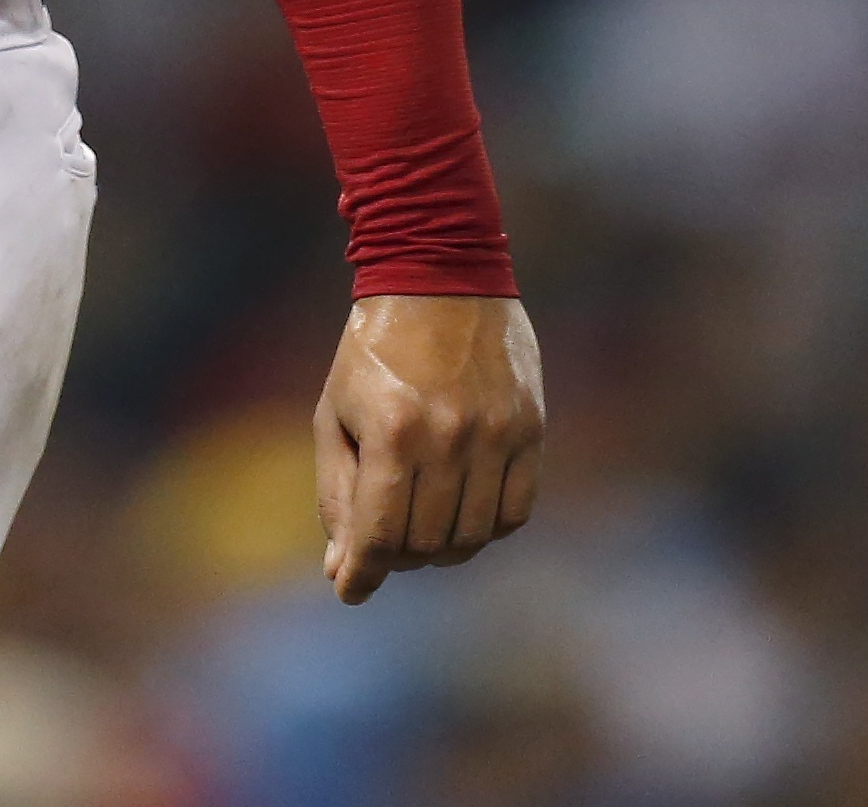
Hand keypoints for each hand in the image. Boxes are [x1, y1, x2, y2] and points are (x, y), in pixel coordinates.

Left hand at [314, 294, 541, 603]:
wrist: (439, 276)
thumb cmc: (372, 352)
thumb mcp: (336, 414)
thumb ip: (338, 495)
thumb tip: (344, 571)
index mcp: (393, 432)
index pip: (382, 535)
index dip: (363, 573)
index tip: (350, 590)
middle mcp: (450, 438)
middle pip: (426, 544)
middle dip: (397, 558)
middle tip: (383, 543)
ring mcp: (497, 435)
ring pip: (473, 536)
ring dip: (441, 548)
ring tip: (420, 526)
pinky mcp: (530, 429)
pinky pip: (516, 512)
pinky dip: (486, 527)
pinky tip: (462, 510)